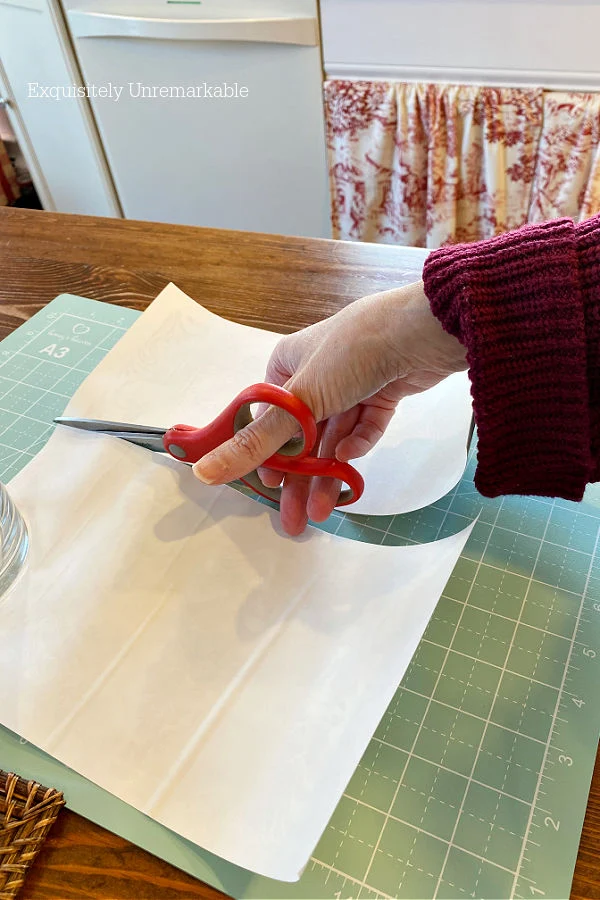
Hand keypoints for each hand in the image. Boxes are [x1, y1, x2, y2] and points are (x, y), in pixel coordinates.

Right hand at [193, 281, 466, 534]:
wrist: (423, 331)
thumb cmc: (351, 354)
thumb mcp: (298, 402)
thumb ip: (256, 442)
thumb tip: (203, 471)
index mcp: (287, 364)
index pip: (266, 418)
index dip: (265, 455)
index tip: (268, 486)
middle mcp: (317, 372)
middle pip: (301, 435)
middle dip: (298, 478)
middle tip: (294, 521)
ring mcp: (352, 382)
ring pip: (333, 436)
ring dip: (327, 473)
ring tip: (324, 512)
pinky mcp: (383, 390)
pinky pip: (364, 426)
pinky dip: (357, 445)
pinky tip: (351, 460)